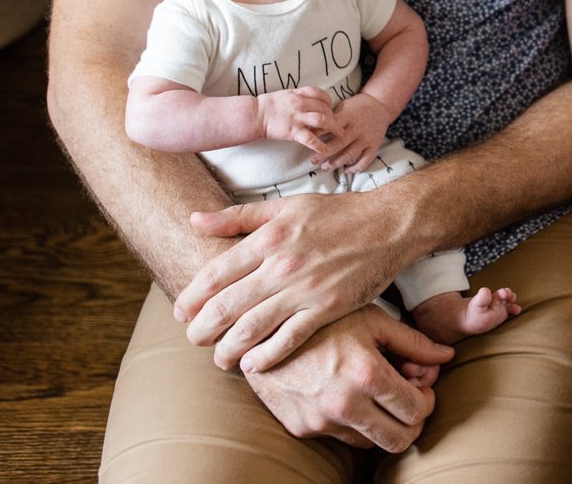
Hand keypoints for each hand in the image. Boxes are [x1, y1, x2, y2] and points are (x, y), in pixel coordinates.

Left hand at [176, 189, 414, 371]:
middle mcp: (281, 266)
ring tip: (219, 359)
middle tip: (194, 340)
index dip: (190, 298)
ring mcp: (305, 289)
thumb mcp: (286, 206)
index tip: (181, 313)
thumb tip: (195, 220)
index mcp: (268, 239)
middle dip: (201, 330)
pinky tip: (253, 365)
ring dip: (227, 350)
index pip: (214, 275)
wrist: (390, 225)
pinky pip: (289, 339)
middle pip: (225, 307)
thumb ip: (238, 217)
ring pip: (251, 328)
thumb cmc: (339, 213)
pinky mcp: (327, 308)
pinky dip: (266, 356)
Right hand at [244, 304, 453, 451]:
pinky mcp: (302, 428)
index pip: (416, 411)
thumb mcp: (373, 320)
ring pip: (371, 443)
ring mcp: (320, 420)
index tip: (421, 388)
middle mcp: (344, 404)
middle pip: (399, 440)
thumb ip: (414, 342)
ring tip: (377, 395)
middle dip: (412, 423)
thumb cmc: (324, 318)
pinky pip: (341, 436)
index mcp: (366, 374)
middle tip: (408, 402)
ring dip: (383, 425)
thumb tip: (447, 356)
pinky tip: (352, 396)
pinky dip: (355, 423)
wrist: (262, 330)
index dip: (427, 401)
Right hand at [258, 86, 335, 156]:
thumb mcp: (286, 95)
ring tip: (339, 134)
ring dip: (333, 127)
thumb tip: (310, 100)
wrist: (254, 115)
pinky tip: (326, 150)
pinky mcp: (293, 131)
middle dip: (334, 116)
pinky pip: (311, 139)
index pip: (321, 94)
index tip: (331, 108)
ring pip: (322, 120)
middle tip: (337, 124)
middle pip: (325, 108)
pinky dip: (320, 145)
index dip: (329, 101)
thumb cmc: (268, 105)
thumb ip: (299, 96)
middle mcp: (300, 104)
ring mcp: (297, 117)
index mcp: (298, 94)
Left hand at [315, 92, 391, 173]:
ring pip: (350, 154)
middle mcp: (358, 128)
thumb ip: (331, 117)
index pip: (331, 127)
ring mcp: (367, 138)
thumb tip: (312, 127)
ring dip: (336, 163)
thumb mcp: (343, 106)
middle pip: (339, 143)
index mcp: (348, 116)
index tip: (307, 141)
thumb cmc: (357, 106)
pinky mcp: (374, 145)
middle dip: (324, 154)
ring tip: (325, 167)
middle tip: (313, 161)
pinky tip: (346, 170)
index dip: (318, 135)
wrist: (381, 105)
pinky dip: (356, 167)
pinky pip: (365, 160)